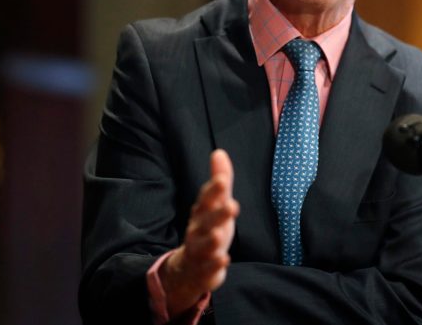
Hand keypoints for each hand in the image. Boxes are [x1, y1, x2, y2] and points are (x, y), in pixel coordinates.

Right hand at [160, 149, 238, 316]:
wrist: (190, 267)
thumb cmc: (207, 228)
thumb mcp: (215, 204)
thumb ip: (220, 180)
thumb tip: (219, 152)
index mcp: (202, 212)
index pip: (206, 199)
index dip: (214, 190)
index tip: (222, 180)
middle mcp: (198, 230)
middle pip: (206, 221)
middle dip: (218, 214)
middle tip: (232, 205)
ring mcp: (200, 250)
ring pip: (204, 245)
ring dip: (211, 240)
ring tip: (220, 235)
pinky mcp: (204, 270)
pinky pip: (208, 268)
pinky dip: (215, 265)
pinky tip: (224, 259)